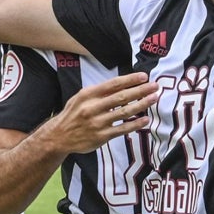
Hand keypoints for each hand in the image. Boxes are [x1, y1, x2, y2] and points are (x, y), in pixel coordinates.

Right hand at [40, 72, 157, 154]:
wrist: (59, 136)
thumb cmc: (73, 114)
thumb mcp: (80, 97)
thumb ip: (99, 92)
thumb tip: (121, 85)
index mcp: (89, 95)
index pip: (113, 84)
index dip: (130, 80)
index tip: (144, 76)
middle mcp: (93, 107)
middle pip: (122, 97)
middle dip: (140, 90)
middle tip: (155, 86)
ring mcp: (98, 123)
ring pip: (124, 112)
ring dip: (141, 105)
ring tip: (153, 99)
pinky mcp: (102, 136)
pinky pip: (122, 129)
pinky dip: (135, 124)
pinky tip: (145, 120)